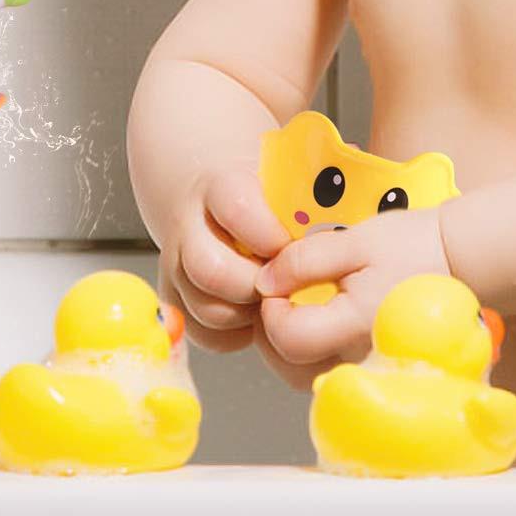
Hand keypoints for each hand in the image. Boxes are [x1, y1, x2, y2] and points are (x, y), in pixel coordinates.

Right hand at [160, 166, 290, 353]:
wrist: (211, 198)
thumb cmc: (261, 195)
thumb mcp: (281, 181)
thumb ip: (305, 202)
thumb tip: (341, 231)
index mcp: (219, 187)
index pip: (238, 210)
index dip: (271, 236)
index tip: (294, 246)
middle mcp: (188, 226)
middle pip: (211, 271)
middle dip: (257, 287)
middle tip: (284, 285)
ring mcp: (176, 264)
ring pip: (206, 309)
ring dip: (248, 315)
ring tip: (272, 300)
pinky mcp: (174, 297)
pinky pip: (202, 333)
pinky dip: (234, 334)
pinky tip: (253, 315)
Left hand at [254, 205, 450, 377]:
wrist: (457, 259)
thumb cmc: (411, 246)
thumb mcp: (354, 240)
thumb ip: (305, 261)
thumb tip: (264, 282)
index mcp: (357, 326)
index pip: (289, 339)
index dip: (269, 310)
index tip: (274, 282)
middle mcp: (364, 360)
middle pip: (290, 369)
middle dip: (271, 332)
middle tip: (276, 296)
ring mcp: (370, 371)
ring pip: (307, 379)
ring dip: (288, 346)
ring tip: (292, 307)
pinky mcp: (374, 370)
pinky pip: (328, 375)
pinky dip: (311, 353)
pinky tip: (314, 322)